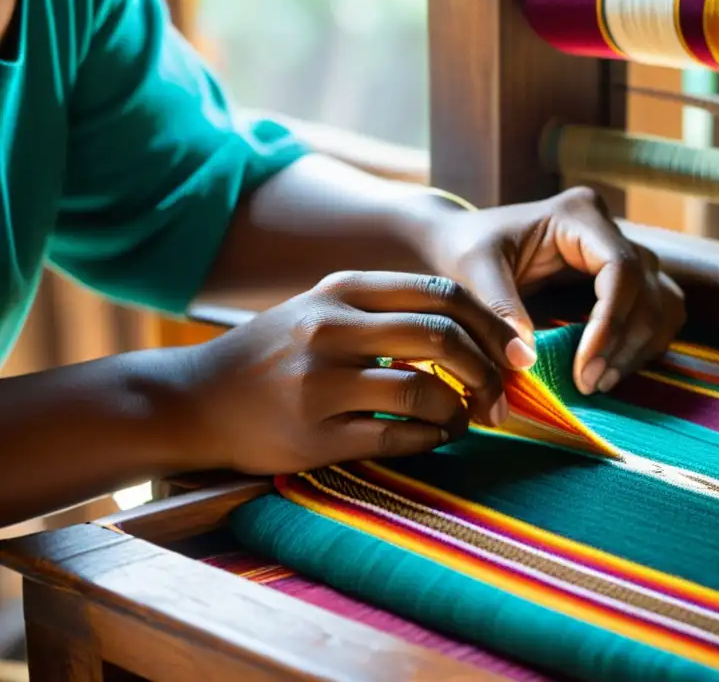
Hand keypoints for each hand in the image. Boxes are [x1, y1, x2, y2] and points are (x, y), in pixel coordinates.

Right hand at [180, 271, 534, 475]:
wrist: (195, 399)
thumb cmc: (275, 352)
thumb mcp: (323, 306)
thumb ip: (388, 309)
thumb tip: (475, 329)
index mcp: (342, 289)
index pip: (441, 294)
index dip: (491, 324)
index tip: (513, 351)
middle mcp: (331, 328)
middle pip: (442, 338)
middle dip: (486, 369)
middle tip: (499, 392)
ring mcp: (319, 383)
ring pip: (424, 392)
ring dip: (460, 410)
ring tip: (463, 417)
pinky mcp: (312, 435)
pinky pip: (396, 438)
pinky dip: (431, 439)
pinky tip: (435, 437)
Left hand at [425, 187, 686, 395]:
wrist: (461, 244)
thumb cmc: (464, 250)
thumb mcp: (472, 271)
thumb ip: (498, 308)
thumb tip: (526, 358)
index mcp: (579, 214)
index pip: (620, 269)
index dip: (611, 323)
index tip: (585, 370)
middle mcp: (609, 228)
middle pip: (646, 291)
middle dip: (622, 344)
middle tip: (588, 384)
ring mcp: (623, 252)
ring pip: (661, 304)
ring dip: (638, 348)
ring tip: (597, 381)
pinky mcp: (626, 279)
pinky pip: (657, 313)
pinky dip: (642, 345)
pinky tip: (608, 369)